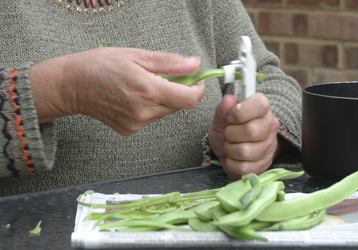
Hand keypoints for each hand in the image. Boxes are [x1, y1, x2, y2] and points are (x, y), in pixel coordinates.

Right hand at [29, 47, 205, 135]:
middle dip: (178, 91)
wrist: (71, 85)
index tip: (196, 81)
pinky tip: (132, 98)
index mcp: (148, 90)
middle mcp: (144, 111)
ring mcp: (136, 123)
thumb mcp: (136, 56)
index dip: (197, 90)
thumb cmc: (99, 66)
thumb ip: (169, 62)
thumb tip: (194, 64)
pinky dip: (149, 108)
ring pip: (164, 112)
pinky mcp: (129, 130)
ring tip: (142, 85)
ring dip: (162, 100)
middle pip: (178, 106)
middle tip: (164, 76)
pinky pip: (150, 119)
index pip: (189, 99)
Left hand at [208, 93, 280, 178]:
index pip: (260, 104)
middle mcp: (270, 127)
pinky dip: (232, 164)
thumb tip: (229, 100)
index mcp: (262, 110)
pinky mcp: (263, 166)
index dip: (241, 111)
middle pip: (251, 130)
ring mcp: (269, 148)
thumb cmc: (228, 131)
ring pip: (245, 151)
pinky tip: (233, 158)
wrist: (229, 152)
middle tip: (228, 134)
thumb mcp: (221, 118)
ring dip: (230, 150)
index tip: (230, 117)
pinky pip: (243, 168)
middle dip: (231, 133)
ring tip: (230, 146)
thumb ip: (223, 108)